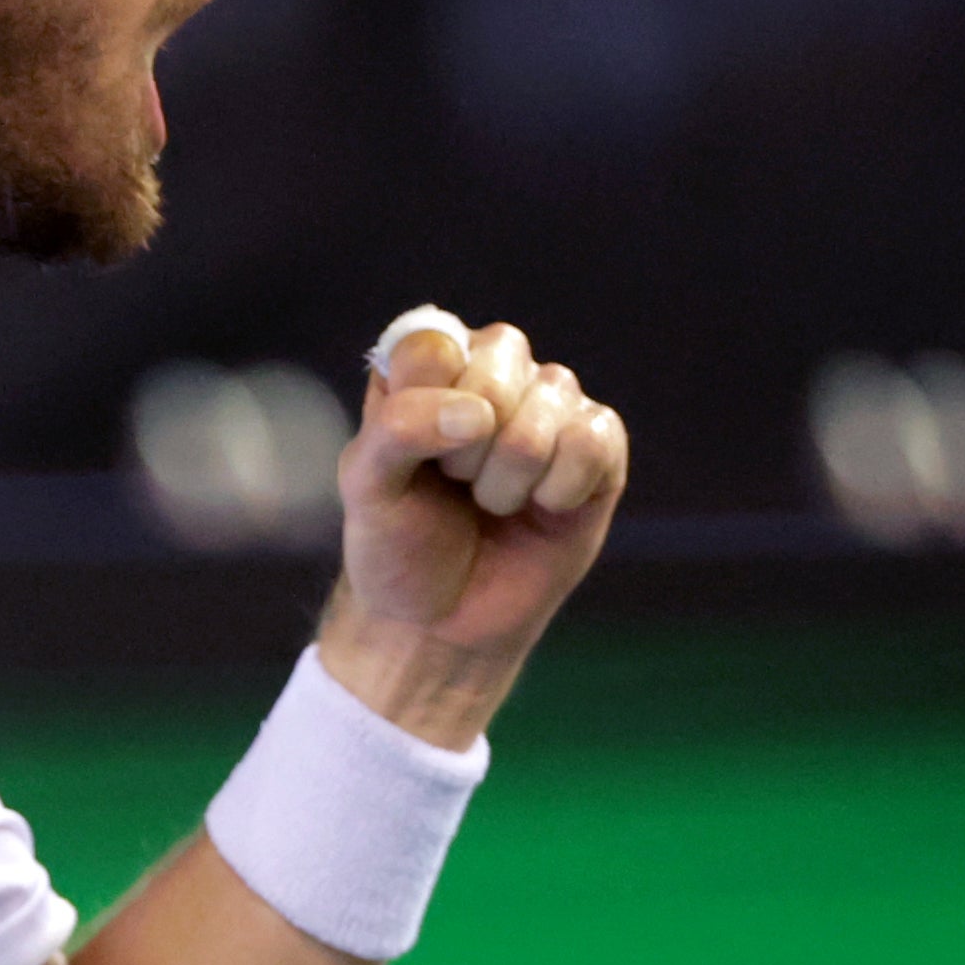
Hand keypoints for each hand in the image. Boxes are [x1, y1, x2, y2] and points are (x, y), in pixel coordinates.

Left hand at [321, 311, 628, 748]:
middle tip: (455, 484)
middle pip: (500, 361)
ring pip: (548, 402)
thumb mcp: (367, 488)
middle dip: (470, 445)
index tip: (417, 459)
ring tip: (492, 503)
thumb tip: (479, 413)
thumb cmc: (398, 546)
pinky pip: (594, 437)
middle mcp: (492, 370)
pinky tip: (542, 508)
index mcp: (427, 365)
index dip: (427, 407)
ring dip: (511, 476)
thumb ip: (399, 429)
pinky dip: (560, 487)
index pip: (435, 343)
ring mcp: (549, 404)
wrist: (443, 622)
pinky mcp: (598, 444)